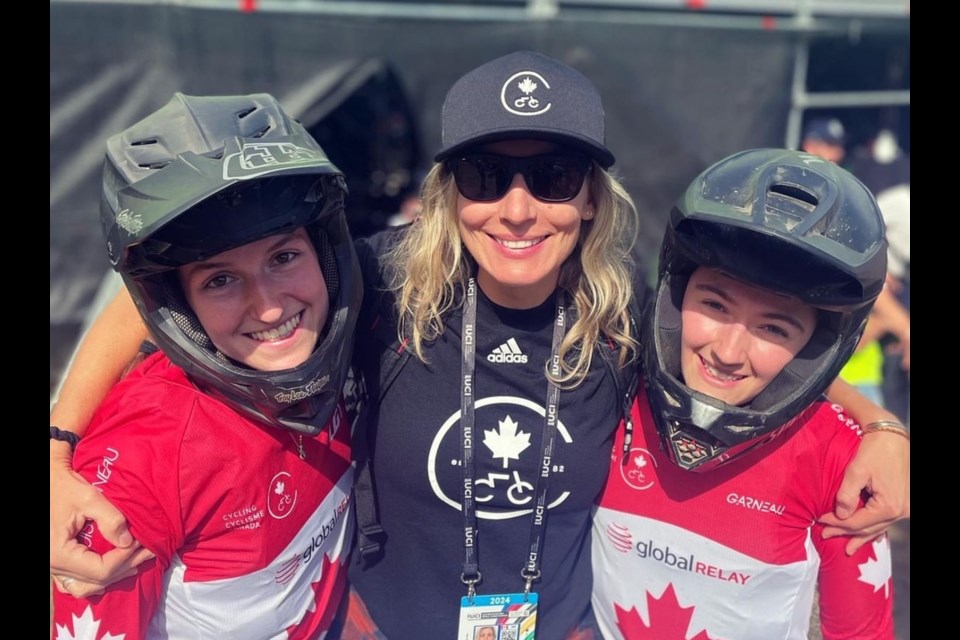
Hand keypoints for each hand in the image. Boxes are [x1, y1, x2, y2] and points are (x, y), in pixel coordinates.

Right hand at [50, 441, 153, 593]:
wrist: (47, 481)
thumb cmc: (64, 486)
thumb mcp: (88, 497)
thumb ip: (110, 520)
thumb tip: (127, 542)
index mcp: (58, 554)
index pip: (100, 570)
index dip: (125, 559)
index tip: (141, 543)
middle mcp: (52, 566)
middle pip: (95, 581)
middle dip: (125, 567)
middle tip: (148, 552)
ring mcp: (52, 567)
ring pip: (85, 587)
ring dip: (112, 577)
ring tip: (135, 561)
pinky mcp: (56, 562)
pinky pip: (77, 581)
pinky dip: (97, 579)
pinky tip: (116, 567)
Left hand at [819, 428, 909, 554]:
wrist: (893, 436)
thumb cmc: (874, 450)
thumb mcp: (856, 471)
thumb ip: (847, 495)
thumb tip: (841, 516)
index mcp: (889, 506)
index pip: (857, 522)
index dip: (837, 524)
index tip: (820, 520)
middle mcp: (901, 511)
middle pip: (868, 528)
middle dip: (846, 533)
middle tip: (825, 535)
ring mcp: (904, 508)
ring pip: (878, 526)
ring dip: (861, 535)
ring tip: (848, 548)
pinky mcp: (903, 502)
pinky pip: (886, 520)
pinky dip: (875, 528)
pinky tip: (869, 537)